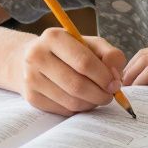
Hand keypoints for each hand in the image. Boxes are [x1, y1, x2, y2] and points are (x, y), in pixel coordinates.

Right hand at [10, 28, 126, 115]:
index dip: (104, 76)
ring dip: (91, 103)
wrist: (31, 59)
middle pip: (77, 85)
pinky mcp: (32, 97)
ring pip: (71, 101)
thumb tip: (116, 75)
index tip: (115, 83)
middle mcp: (37, 57)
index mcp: (53, 37)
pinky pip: (63, 110)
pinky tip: (82, 99)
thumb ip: (109, 54)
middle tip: (110, 95)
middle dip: (100, 94)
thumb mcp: (89, 44)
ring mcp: (31, 78)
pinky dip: (79, 108)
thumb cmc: (68, 51)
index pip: (84, 62)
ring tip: (98, 97)